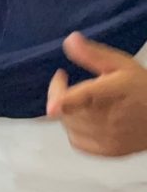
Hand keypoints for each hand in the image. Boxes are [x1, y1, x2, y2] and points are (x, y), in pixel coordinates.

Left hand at [47, 32, 146, 156]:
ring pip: (70, 126)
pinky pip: (77, 142)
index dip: (66, 100)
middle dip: (58, 93)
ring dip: (65, 111)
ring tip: (74, 98)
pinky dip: (72, 129)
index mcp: (114, 91)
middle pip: (68, 111)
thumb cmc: (140, 86)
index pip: (87, 97)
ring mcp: (110, 138)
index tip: (54, 102)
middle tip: (62, 81)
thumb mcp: (120, 63)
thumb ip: (93, 54)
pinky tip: (80, 118)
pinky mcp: (109, 151)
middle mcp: (111, 118)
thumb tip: (69, 40)